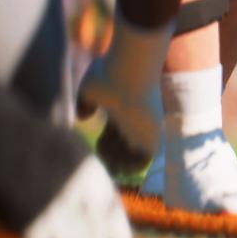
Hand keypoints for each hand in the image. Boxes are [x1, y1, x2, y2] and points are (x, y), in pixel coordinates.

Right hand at [76, 55, 160, 175]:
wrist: (131, 69)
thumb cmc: (108, 75)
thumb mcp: (90, 88)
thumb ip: (84, 102)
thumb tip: (83, 118)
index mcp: (124, 110)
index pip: (115, 136)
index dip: (104, 146)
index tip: (96, 146)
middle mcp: (136, 120)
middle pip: (123, 148)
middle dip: (110, 158)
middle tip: (102, 158)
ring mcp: (145, 128)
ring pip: (133, 156)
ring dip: (119, 165)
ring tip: (109, 162)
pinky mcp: (153, 134)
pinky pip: (145, 160)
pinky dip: (131, 168)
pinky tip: (119, 163)